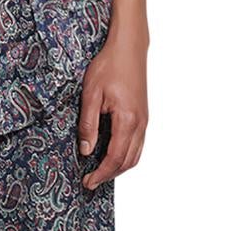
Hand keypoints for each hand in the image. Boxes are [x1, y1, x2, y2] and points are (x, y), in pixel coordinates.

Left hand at [77, 39, 147, 188]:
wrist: (128, 48)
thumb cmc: (109, 66)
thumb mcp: (91, 94)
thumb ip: (88, 124)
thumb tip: (86, 150)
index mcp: (127, 120)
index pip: (115, 157)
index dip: (102, 173)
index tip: (88, 182)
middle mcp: (140, 123)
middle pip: (128, 161)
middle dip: (110, 174)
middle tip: (91, 182)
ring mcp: (144, 120)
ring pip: (136, 154)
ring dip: (119, 167)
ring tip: (100, 172)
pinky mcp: (143, 116)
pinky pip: (138, 144)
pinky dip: (126, 155)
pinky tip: (112, 155)